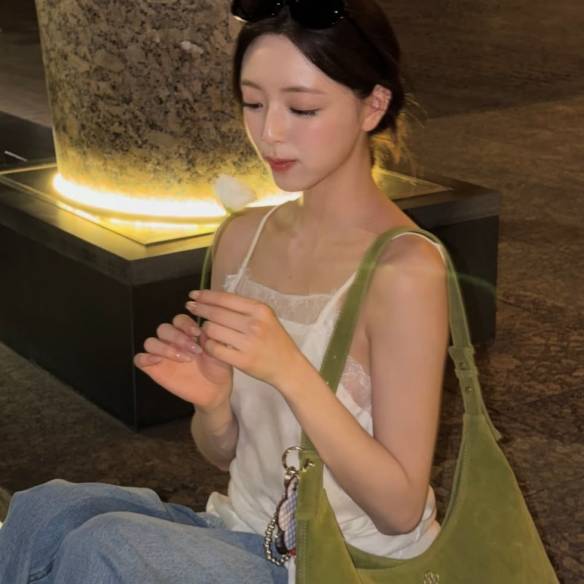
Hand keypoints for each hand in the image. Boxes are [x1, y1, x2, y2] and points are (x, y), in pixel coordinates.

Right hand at [133, 313, 232, 411]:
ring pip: (150, 342)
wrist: (215, 390)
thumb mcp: (220, 350)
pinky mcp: (154, 368)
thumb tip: (205, 325)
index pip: (179, 319)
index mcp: (187, 332)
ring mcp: (162, 354)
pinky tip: (158, 361)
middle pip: (163, 329)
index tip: (197, 334)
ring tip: (183, 359)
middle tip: (194, 351)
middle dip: (177, 337)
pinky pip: (139, 359)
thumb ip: (211, 337)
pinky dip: (145, 357)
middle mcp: (172, 341)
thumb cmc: (218, 368)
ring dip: (165, 348)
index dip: (185, 324)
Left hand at [185, 289, 305, 388]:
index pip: (226, 299)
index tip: (194, 294)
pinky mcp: (242, 360)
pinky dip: (207, 345)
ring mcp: (248, 343)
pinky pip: (214, 349)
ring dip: (204, 329)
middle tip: (189, 307)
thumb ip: (244, 308)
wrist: (288, 366)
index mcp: (259, 310)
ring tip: (204, 329)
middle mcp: (254, 324)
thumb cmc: (275, 339)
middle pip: (216, 313)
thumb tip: (216, 298)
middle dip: (200, 309)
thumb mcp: (265, 318)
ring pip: (212, 330)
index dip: (207, 296)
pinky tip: (207, 344)